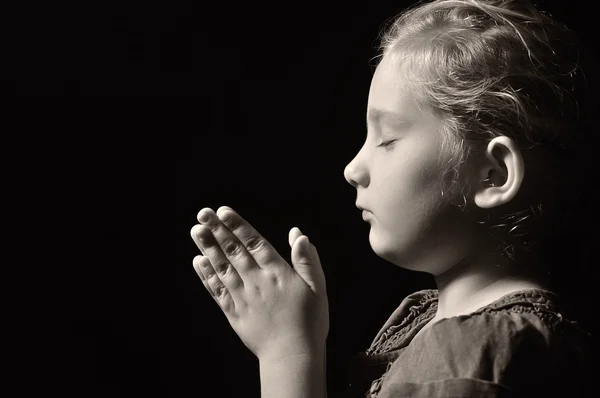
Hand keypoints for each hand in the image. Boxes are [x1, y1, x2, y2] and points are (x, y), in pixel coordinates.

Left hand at [190, 206, 328, 361]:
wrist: (293, 356)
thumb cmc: (310, 322)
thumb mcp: (318, 288)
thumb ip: (307, 260)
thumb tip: (298, 234)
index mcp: (277, 272)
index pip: (254, 242)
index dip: (238, 226)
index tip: (223, 211)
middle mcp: (256, 281)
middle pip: (233, 251)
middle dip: (217, 230)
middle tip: (203, 213)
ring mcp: (242, 297)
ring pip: (221, 267)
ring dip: (207, 248)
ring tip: (196, 230)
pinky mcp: (233, 312)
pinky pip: (216, 290)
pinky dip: (206, 275)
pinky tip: (198, 262)